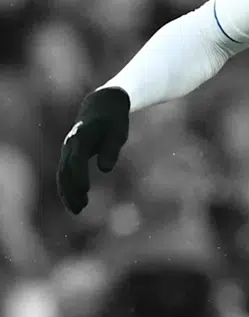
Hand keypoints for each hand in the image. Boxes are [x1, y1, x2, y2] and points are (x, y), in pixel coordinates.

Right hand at [57, 87, 130, 213]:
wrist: (102, 106)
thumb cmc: (113, 121)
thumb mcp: (118, 133)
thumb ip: (111, 149)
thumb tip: (104, 169)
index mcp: (81, 137)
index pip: (77, 159)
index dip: (80, 175)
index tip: (86, 191)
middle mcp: (70, 144)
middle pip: (66, 170)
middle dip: (71, 190)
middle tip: (80, 209)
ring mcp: (67, 150)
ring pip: (62, 174)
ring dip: (67, 193)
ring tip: (77, 210)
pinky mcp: (69, 155)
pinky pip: (64, 174)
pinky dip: (67, 188)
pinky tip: (75, 202)